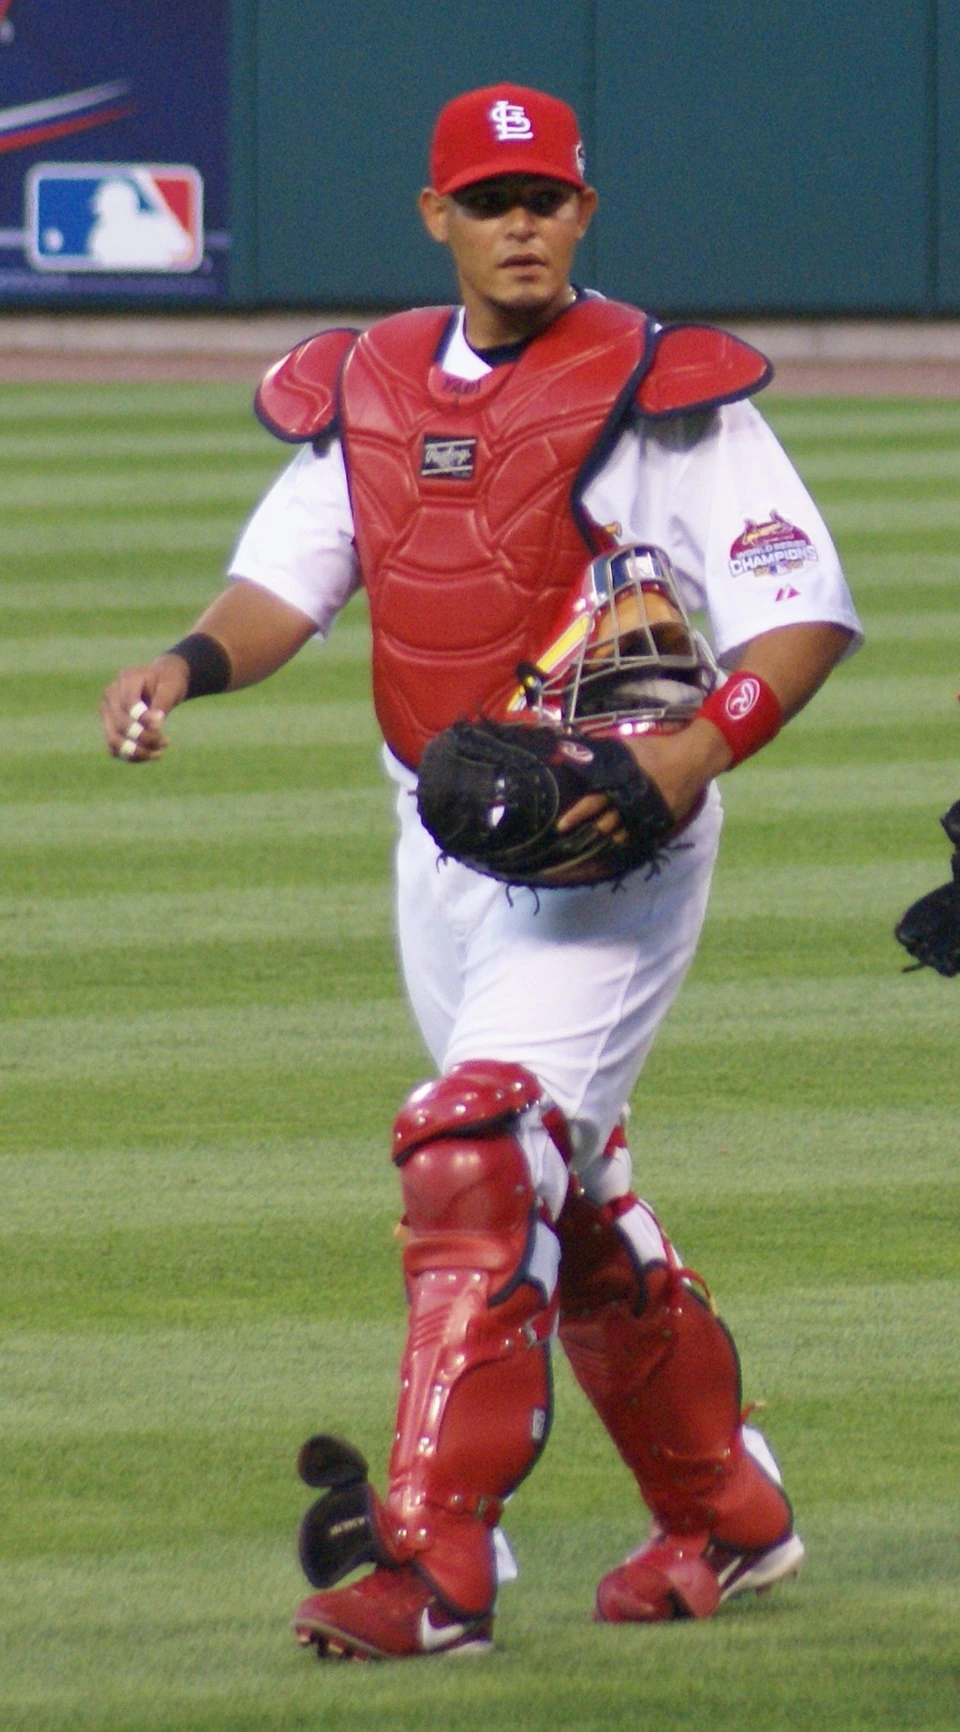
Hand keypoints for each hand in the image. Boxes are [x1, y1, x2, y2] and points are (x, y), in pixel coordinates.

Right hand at [100, 654, 189, 761]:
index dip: (144, 719)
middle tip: (166, 741)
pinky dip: (132, 757)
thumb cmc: (168, 683)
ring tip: (159, 753)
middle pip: (121, 724)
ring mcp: (107, 711)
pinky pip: (114, 748)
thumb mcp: (171, 688)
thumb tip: (155, 724)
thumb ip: (162, 703)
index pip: (128, 704)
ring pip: (113, 740)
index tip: (161, 724)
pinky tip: (152, 755)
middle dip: (145, 737)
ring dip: (137, 752)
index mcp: (126, 678)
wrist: (161, 683)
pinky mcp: (109, 726)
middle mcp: (111, 694)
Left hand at [556, 722, 729, 838]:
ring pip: (621, 832)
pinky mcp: (660, 820)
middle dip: (588, 830)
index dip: (575, 814)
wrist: (692, 758)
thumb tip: (572, 750)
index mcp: (621, 783)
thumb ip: (602, 752)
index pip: (592, 802)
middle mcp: (631, 802)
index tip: (560, 824)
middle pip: (604, 822)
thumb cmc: (657, 748)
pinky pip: (640, 834)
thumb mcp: (627, 746)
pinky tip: (619, 839)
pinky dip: (627, 837)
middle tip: (574, 838)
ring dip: (607, 835)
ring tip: (596, 838)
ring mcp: (647, 814)